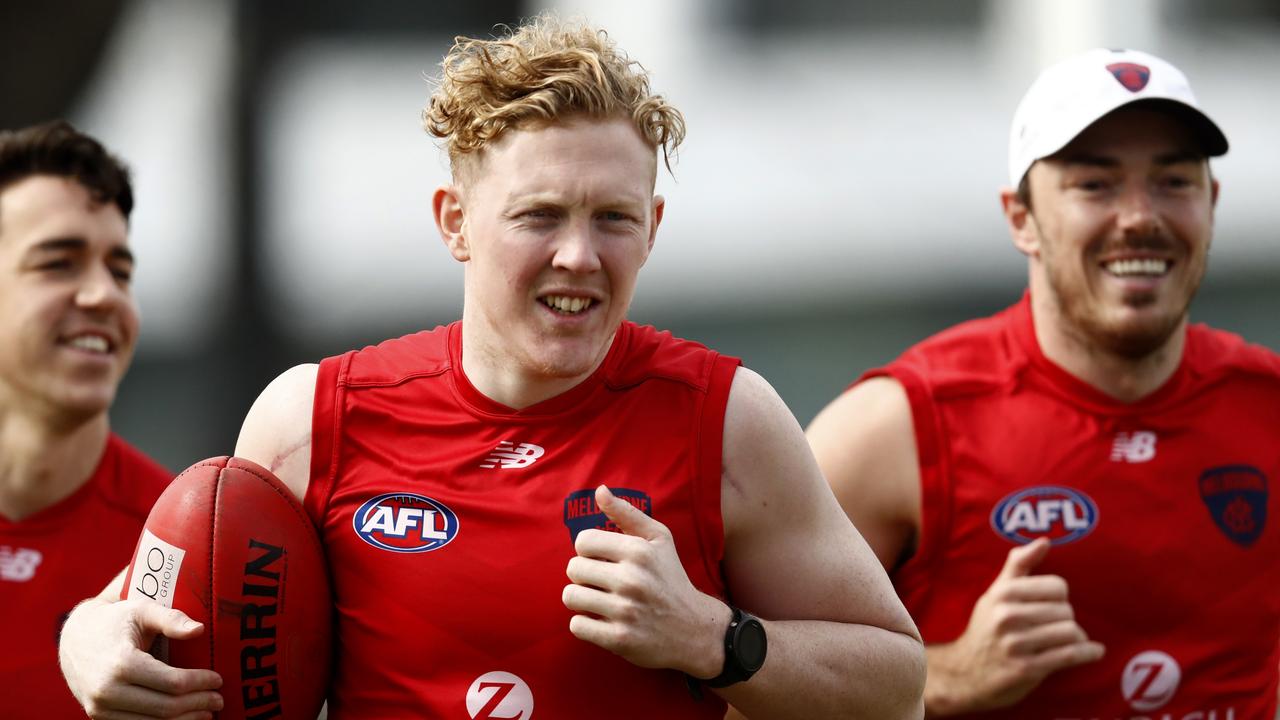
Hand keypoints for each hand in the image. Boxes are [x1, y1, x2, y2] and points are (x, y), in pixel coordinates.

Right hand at [59, 597, 223, 718]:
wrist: (74, 639)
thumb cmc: (115, 621)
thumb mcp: (142, 610)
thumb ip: (171, 618)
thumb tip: (199, 629)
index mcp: (121, 663)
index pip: (172, 683)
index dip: (200, 683)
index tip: (218, 680)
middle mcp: (107, 691)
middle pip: (165, 708)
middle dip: (198, 705)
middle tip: (219, 700)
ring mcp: (100, 708)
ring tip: (206, 713)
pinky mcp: (98, 717)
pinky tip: (182, 719)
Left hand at [562, 485, 731, 677]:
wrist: (694, 629)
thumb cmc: (671, 578)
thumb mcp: (659, 540)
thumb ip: (627, 513)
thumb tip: (600, 491)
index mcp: (639, 551)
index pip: (583, 541)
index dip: (589, 551)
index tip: (603, 560)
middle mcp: (632, 579)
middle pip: (573, 569)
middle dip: (584, 575)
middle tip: (602, 582)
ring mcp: (625, 611)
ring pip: (571, 596)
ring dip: (581, 599)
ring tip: (599, 600)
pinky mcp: (619, 639)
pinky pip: (577, 625)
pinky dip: (585, 624)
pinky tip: (602, 620)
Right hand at [926, 538, 1104, 714]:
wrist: (965, 673)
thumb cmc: (986, 629)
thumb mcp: (995, 593)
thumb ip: (1019, 564)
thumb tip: (1045, 541)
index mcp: (1002, 594)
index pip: (1057, 586)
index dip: (1060, 596)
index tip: (1053, 604)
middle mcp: (1007, 617)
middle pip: (1065, 610)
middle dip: (1066, 619)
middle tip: (1057, 626)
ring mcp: (1016, 644)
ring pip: (1070, 632)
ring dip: (1077, 637)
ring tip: (1069, 640)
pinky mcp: (1027, 669)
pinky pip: (1070, 655)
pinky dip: (1088, 653)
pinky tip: (1093, 651)